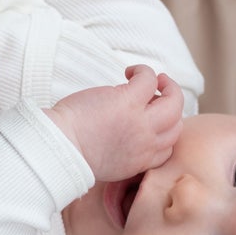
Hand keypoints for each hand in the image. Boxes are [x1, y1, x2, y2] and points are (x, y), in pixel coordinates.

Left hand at [47, 65, 182, 182]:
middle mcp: (145, 145)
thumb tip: (126, 129)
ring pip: (174, 102)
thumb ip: (124, 151)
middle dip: (171, 108)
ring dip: (169, 86)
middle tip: (159, 94)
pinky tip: (129, 72)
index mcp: (139, 162)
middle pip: (177, 125)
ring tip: (157, 79)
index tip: (151, 118)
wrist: (58, 148)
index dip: (165, 130)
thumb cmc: (72, 152)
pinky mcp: (128, 101)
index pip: (168, 147)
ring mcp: (140, 122)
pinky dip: (143, 71)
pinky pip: (149, 79)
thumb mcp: (107, 164)